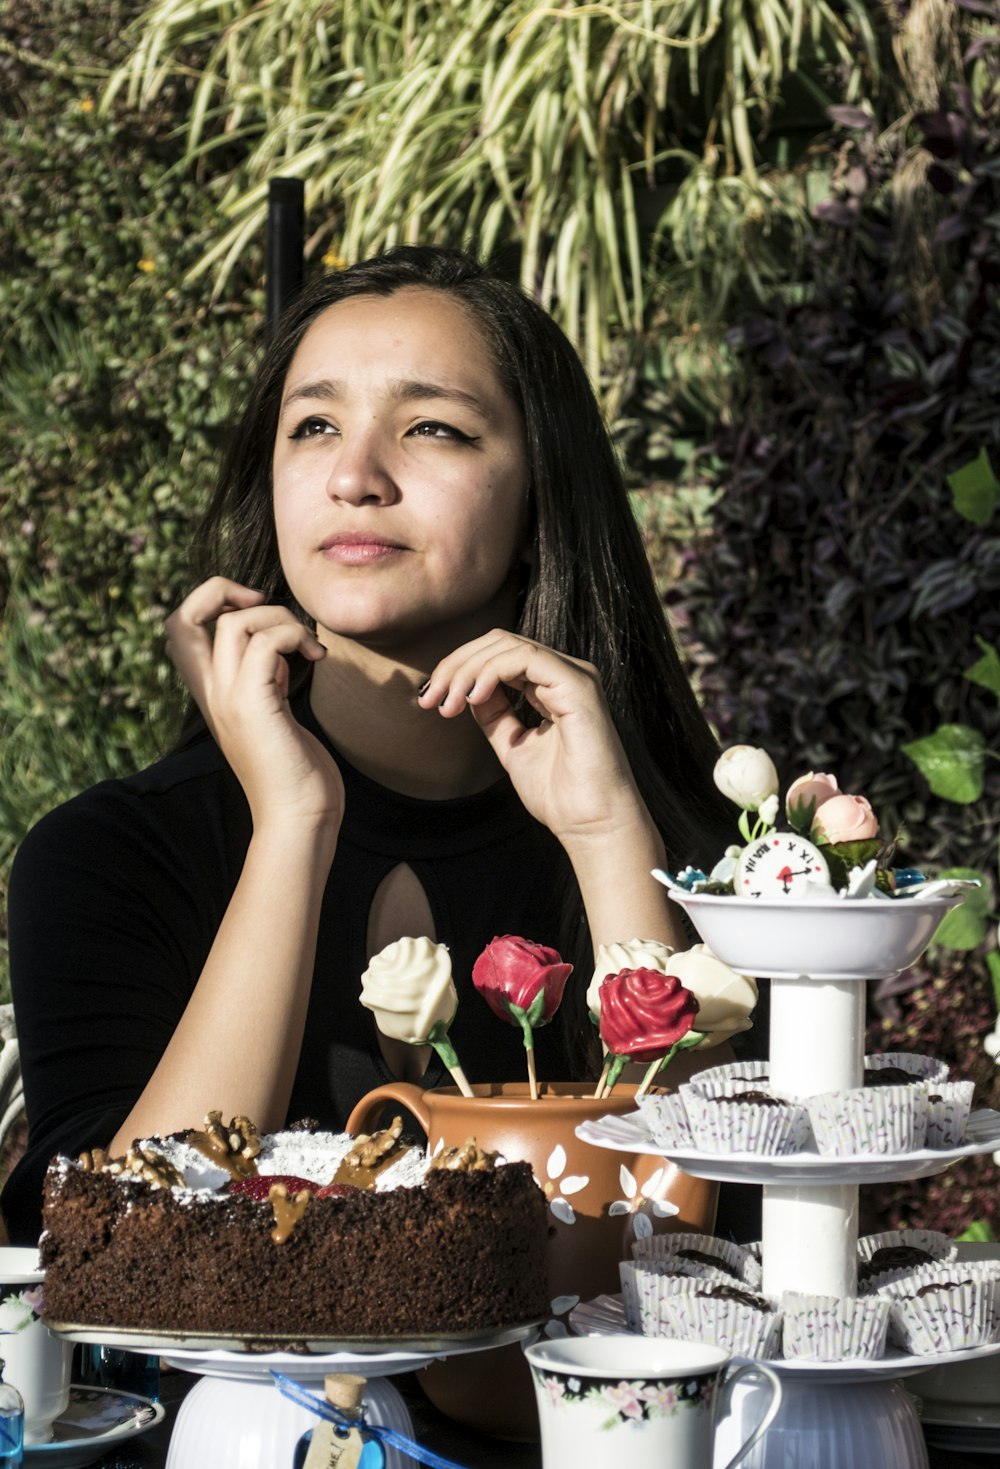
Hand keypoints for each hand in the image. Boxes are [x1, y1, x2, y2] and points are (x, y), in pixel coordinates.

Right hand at [165, 578, 343, 832]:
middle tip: (266, 606)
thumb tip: (280, 647)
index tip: (254, 610)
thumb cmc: (296, 771)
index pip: (178, 629)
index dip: (208, 602)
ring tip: (309, 646)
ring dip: (280, 617)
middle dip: (222, 590)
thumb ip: (269, 679)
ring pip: (233, 622)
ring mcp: (229, 699)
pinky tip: (317, 658)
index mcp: (212, 693)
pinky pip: (265, 642)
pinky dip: (295, 636)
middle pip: (182, 617)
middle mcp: (211, 693)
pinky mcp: (254, 706)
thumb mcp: (276, 712)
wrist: (299, 819)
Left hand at [418, 629, 649, 848]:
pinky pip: (526, 658)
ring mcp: (575, 676)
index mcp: (551, 686)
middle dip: (455, 666)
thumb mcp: (512, 746)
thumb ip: (494, 715)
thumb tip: (468, 691)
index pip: (498, 654)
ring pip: (508, 645)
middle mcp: (564, 674)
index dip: (457, 669)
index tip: (430, 700)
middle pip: (498, 642)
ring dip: (467, 670)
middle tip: (430, 699)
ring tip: (447, 703)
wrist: (590, 824)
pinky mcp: (578, 685)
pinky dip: (492, 672)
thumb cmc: (560, 794)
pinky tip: (473, 697)